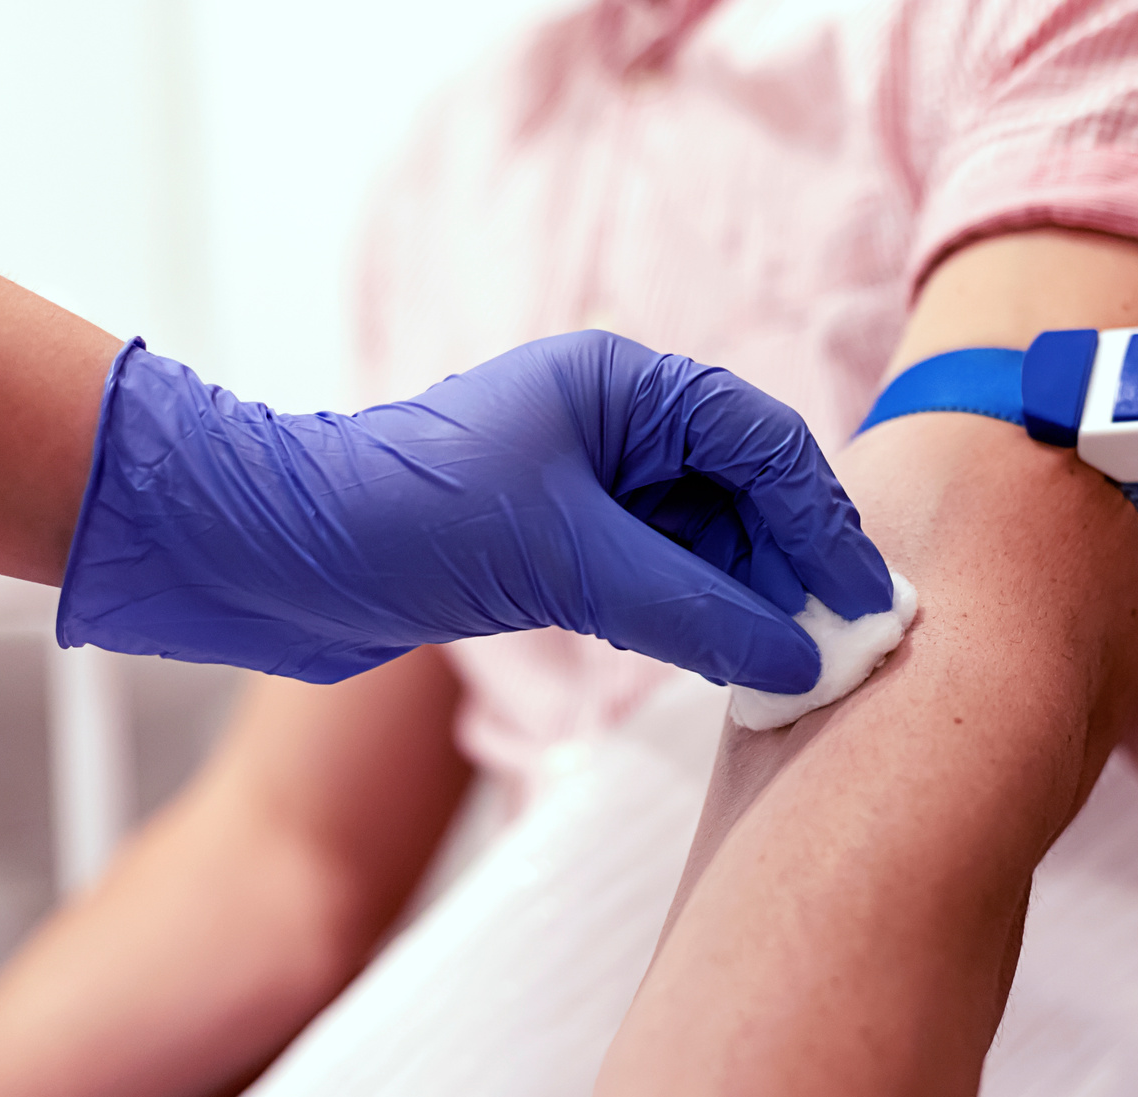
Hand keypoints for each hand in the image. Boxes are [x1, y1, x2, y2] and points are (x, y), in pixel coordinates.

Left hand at [57, 330, 891, 690]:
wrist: (272, 557)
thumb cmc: (406, 521)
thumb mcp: (566, 561)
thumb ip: (692, 610)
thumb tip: (799, 658)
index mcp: (624, 385)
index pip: (763, 444)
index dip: (824, 524)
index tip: (865, 601)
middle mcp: (616, 424)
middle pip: (746, 492)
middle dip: (796, 567)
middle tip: (844, 647)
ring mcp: (590, 484)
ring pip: (709, 541)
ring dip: (752, 600)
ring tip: (794, 670)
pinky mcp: (563, 542)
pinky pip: (664, 575)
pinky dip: (701, 617)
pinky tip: (729, 663)